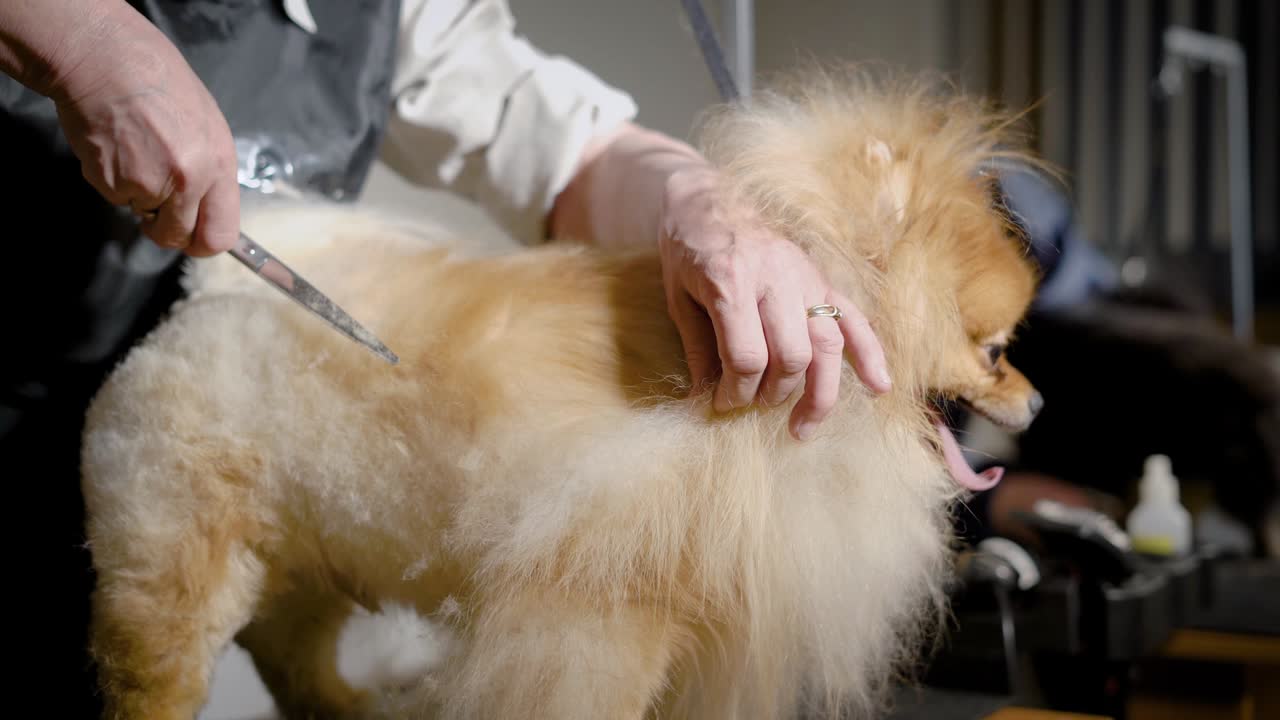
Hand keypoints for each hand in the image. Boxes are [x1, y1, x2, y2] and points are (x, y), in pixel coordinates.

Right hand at [49, 15, 239, 255]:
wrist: (106, 61)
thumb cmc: (159, 85)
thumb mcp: (208, 127)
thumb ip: (212, 172)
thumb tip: (209, 209)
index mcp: (218, 165)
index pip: (221, 235)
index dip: (204, 242)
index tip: (194, 238)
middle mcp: (187, 180)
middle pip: (179, 237)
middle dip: (168, 230)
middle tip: (159, 210)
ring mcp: (147, 184)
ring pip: (143, 214)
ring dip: (139, 196)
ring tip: (138, 152)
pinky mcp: (110, 183)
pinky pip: (116, 197)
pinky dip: (114, 180)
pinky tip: (117, 147)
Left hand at [658, 164, 891, 440]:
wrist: (707, 196)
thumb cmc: (686, 248)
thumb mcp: (677, 298)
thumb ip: (697, 350)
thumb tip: (704, 401)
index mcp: (731, 281)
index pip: (746, 356)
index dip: (734, 391)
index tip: (720, 403)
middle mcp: (775, 278)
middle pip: (792, 356)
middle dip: (773, 394)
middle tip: (753, 406)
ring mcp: (805, 276)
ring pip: (828, 345)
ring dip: (821, 394)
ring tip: (804, 428)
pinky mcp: (822, 276)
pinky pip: (855, 318)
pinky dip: (870, 355)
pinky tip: (878, 387)